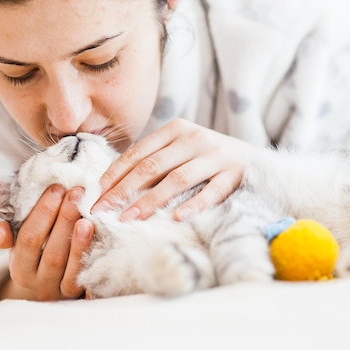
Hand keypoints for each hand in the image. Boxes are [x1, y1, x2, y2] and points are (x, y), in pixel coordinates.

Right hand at [0, 184, 93, 300]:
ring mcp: (60, 292)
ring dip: (79, 240)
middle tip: (77, 193)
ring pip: (69, 267)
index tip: (57, 188)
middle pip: (52, 253)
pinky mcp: (81, 295)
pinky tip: (98, 237)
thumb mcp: (22, 239)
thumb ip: (7, 232)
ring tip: (87, 215)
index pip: (29, 239)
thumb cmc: (42, 246)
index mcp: (19, 268)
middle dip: (64, 220)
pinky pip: (85, 277)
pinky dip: (90, 256)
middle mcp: (38, 285)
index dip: (43, 212)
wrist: (62, 276)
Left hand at [92, 118, 252, 220]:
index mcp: (176, 130)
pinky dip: (194, 204)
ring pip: (177, 179)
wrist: (254, 158)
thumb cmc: (206, 158)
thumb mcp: (180, 150)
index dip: (114, 175)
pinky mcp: (234, 174)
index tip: (95, 196)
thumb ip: (154, 161)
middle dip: (123, 191)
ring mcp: (215, 156)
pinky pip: (212, 191)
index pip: (137, 153)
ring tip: (130, 219)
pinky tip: (178, 217)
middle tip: (103, 212)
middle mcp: (194, 138)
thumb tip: (112, 187)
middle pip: (152, 166)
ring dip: (151, 200)